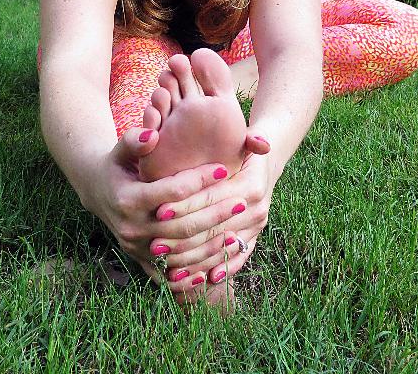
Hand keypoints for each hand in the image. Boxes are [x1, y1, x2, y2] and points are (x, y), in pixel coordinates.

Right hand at [77, 125, 230, 279]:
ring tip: (238, 232)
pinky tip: (216, 267)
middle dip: (214, 213)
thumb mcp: (120, 150)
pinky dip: (192, 275)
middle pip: (181, 225)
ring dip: (210, 245)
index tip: (223, 169)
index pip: (171, 192)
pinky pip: (168, 275)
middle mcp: (131, 227)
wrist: (97, 192)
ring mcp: (136, 248)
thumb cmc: (117, 165)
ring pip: (180, 251)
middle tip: (241, 201)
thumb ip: (134, 140)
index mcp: (128, 199)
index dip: (199, 180)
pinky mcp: (140, 261)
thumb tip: (153, 137)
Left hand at [150, 150, 275, 297]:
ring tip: (166, 264)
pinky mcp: (254, 237)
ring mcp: (257, 226)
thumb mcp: (233, 136)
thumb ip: (224, 136)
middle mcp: (258, 208)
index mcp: (250, 185)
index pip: (210, 199)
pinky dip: (213, 270)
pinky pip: (234, 260)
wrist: (264, 163)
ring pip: (220, 249)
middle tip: (153, 245)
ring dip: (193, 259)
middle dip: (183, 237)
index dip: (184, 204)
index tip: (158, 212)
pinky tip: (192, 280)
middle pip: (213, 228)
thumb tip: (179, 138)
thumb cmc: (238, 146)